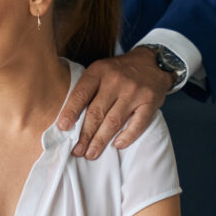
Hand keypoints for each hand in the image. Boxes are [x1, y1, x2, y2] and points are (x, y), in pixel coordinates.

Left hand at [56, 46, 176, 158]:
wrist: (152, 62)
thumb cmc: (119, 72)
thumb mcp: (100, 71)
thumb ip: (87, 91)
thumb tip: (67, 122)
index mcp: (99, 71)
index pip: (81, 94)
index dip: (70, 112)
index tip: (63, 128)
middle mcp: (116, 80)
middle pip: (96, 112)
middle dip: (84, 135)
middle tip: (77, 151)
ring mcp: (134, 91)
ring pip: (113, 121)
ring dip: (100, 141)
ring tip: (90, 154)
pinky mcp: (150, 101)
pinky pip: (138, 124)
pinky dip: (127, 137)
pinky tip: (117, 146)